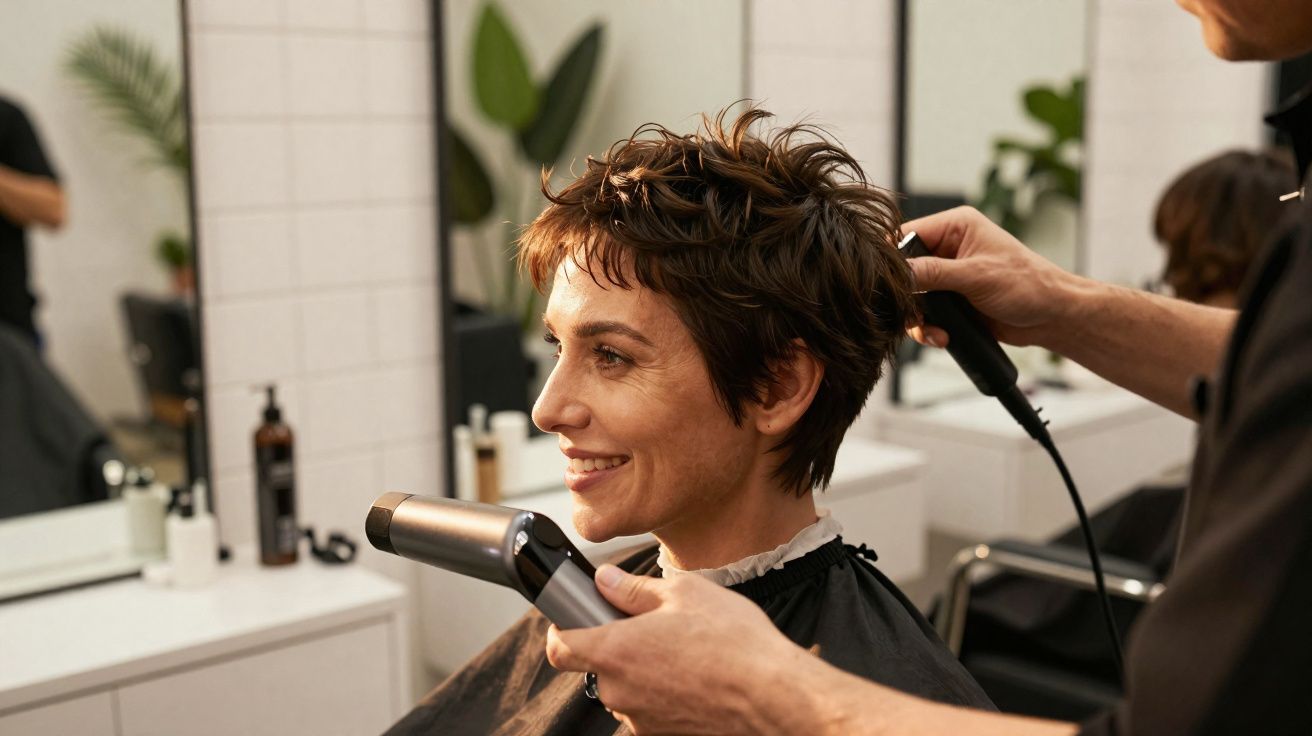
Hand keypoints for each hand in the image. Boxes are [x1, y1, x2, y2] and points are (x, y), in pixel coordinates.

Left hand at [546, 565, 810, 734]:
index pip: (560, 646)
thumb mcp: (686, 594)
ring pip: (628, 689)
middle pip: (599, 667)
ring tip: (687, 654)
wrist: (775, 699)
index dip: (562, 628)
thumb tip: (606, 582)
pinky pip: (653, 709)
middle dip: (619, 647)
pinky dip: (667, 694)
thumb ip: (636, 589)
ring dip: (646, 672)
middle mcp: (620, 692)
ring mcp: (641, 720)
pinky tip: (698, 678)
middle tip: (654, 628)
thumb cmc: (735, 644)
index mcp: (616, 651)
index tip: (577, 617)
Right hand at [904, 206, 1080, 348]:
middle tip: (912, 313)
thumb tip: (897, 274)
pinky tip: (942, 336)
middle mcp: (948, 248)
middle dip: (905, 295)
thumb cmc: (1028, 284)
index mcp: (955, 226)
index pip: (906, 234)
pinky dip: (927, 328)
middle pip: (903, 268)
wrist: (1051, 317)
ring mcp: (947, 276)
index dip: (892, 258)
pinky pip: (924, 313)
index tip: (888, 282)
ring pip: (910, 295)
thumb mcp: (977, 275)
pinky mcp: (950, 300)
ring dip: (916, 317)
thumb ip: (934, 273)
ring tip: (932, 331)